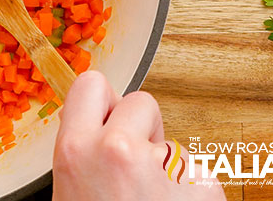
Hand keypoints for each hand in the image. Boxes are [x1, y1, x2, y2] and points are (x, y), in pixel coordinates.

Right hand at [53, 71, 224, 200]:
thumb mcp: (69, 190)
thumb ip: (80, 152)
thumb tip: (89, 125)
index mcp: (77, 150)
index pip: (91, 83)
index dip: (103, 102)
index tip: (109, 118)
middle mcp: (119, 150)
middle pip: (140, 101)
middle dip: (142, 128)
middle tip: (134, 168)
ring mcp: (166, 166)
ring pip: (170, 143)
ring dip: (166, 167)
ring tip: (152, 200)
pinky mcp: (204, 183)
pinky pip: (196, 171)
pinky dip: (189, 190)